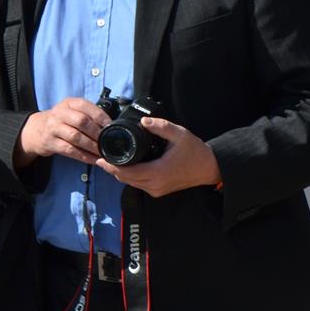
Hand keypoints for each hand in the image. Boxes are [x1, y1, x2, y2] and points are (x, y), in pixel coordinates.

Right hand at [14, 97, 112, 167]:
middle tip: (107, 142)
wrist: (36, 130)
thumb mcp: (71, 110)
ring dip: (91, 146)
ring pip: (75, 137)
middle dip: (96, 133)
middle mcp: (60, 113)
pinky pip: (69, 150)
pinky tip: (92, 159)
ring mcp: (53, 128)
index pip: (86, 106)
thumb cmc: (60, 120)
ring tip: (102, 152)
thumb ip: (87, 114)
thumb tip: (110, 126)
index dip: (100, 116)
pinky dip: (83, 156)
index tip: (111, 126)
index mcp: (69, 103)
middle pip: (81, 121)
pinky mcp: (50, 142)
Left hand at [94, 117, 221, 197]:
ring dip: (120, 174)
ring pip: (131, 183)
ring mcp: (157, 190)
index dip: (111, 167)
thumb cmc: (195, 151)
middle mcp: (155, 184)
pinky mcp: (159, 191)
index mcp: (158, 172)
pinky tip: (126, 167)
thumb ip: (160, 126)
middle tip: (101, 158)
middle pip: (125, 179)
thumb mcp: (179, 134)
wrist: (209, 168)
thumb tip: (143, 120)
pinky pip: (139, 185)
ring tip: (110, 161)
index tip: (100, 159)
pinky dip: (130, 177)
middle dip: (112, 170)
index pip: (127, 172)